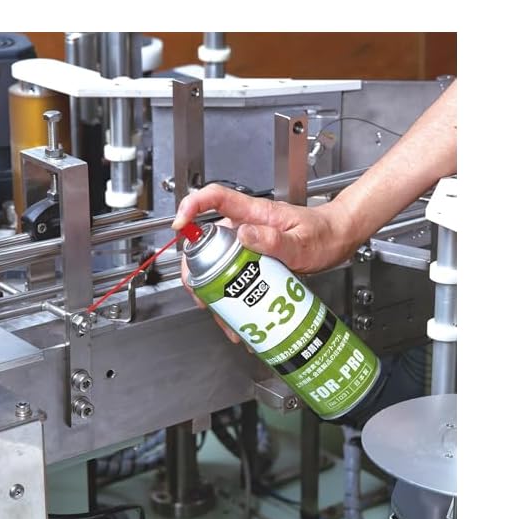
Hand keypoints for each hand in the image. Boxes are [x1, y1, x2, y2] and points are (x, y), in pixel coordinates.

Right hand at [172, 184, 358, 341]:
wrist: (339, 240)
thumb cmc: (324, 233)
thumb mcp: (302, 240)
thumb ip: (275, 239)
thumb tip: (243, 236)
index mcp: (254, 213)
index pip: (215, 198)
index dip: (192, 206)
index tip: (180, 224)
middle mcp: (246, 227)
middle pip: (207, 243)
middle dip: (199, 273)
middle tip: (204, 297)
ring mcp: (248, 246)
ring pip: (218, 267)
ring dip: (217, 295)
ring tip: (228, 320)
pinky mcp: (253, 262)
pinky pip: (234, 278)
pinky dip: (233, 301)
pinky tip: (241, 319)